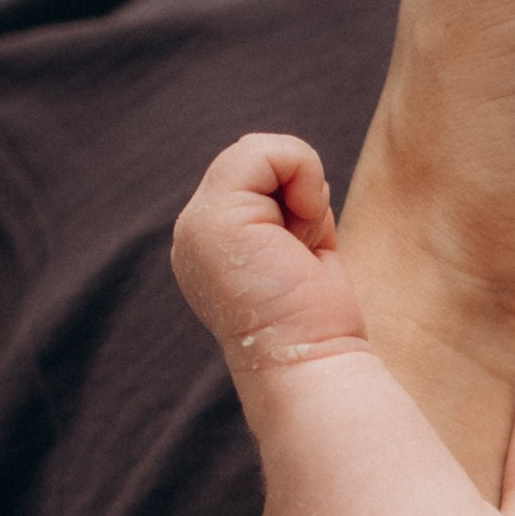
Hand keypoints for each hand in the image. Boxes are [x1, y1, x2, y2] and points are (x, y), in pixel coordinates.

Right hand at [172, 134, 366, 376]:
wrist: (309, 364)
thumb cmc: (319, 321)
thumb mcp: (302, 244)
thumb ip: (288, 205)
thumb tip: (294, 165)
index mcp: (214, 241)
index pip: (258, 177)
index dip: (299, 200)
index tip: (306, 253)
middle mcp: (195, 230)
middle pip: (258, 161)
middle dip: (301, 194)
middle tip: (303, 252)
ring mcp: (196, 223)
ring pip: (259, 151)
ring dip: (303, 190)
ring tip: (299, 247)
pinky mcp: (213, 217)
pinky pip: (264, 151)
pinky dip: (302, 174)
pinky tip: (302, 228)